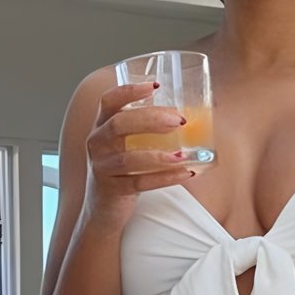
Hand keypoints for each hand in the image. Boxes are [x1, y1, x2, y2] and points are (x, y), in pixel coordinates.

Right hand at [83, 79, 200, 224]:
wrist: (103, 210)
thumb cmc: (124, 171)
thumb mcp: (128, 145)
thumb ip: (149, 129)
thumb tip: (197, 115)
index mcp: (101, 126)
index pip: (108, 101)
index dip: (130, 91)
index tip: (155, 84)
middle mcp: (97, 143)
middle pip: (119, 124)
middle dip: (150, 119)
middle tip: (179, 120)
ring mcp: (102, 168)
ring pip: (128, 158)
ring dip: (159, 155)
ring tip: (183, 155)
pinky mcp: (112, 190)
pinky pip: (140, 183)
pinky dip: (165, 178)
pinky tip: (186, 173)